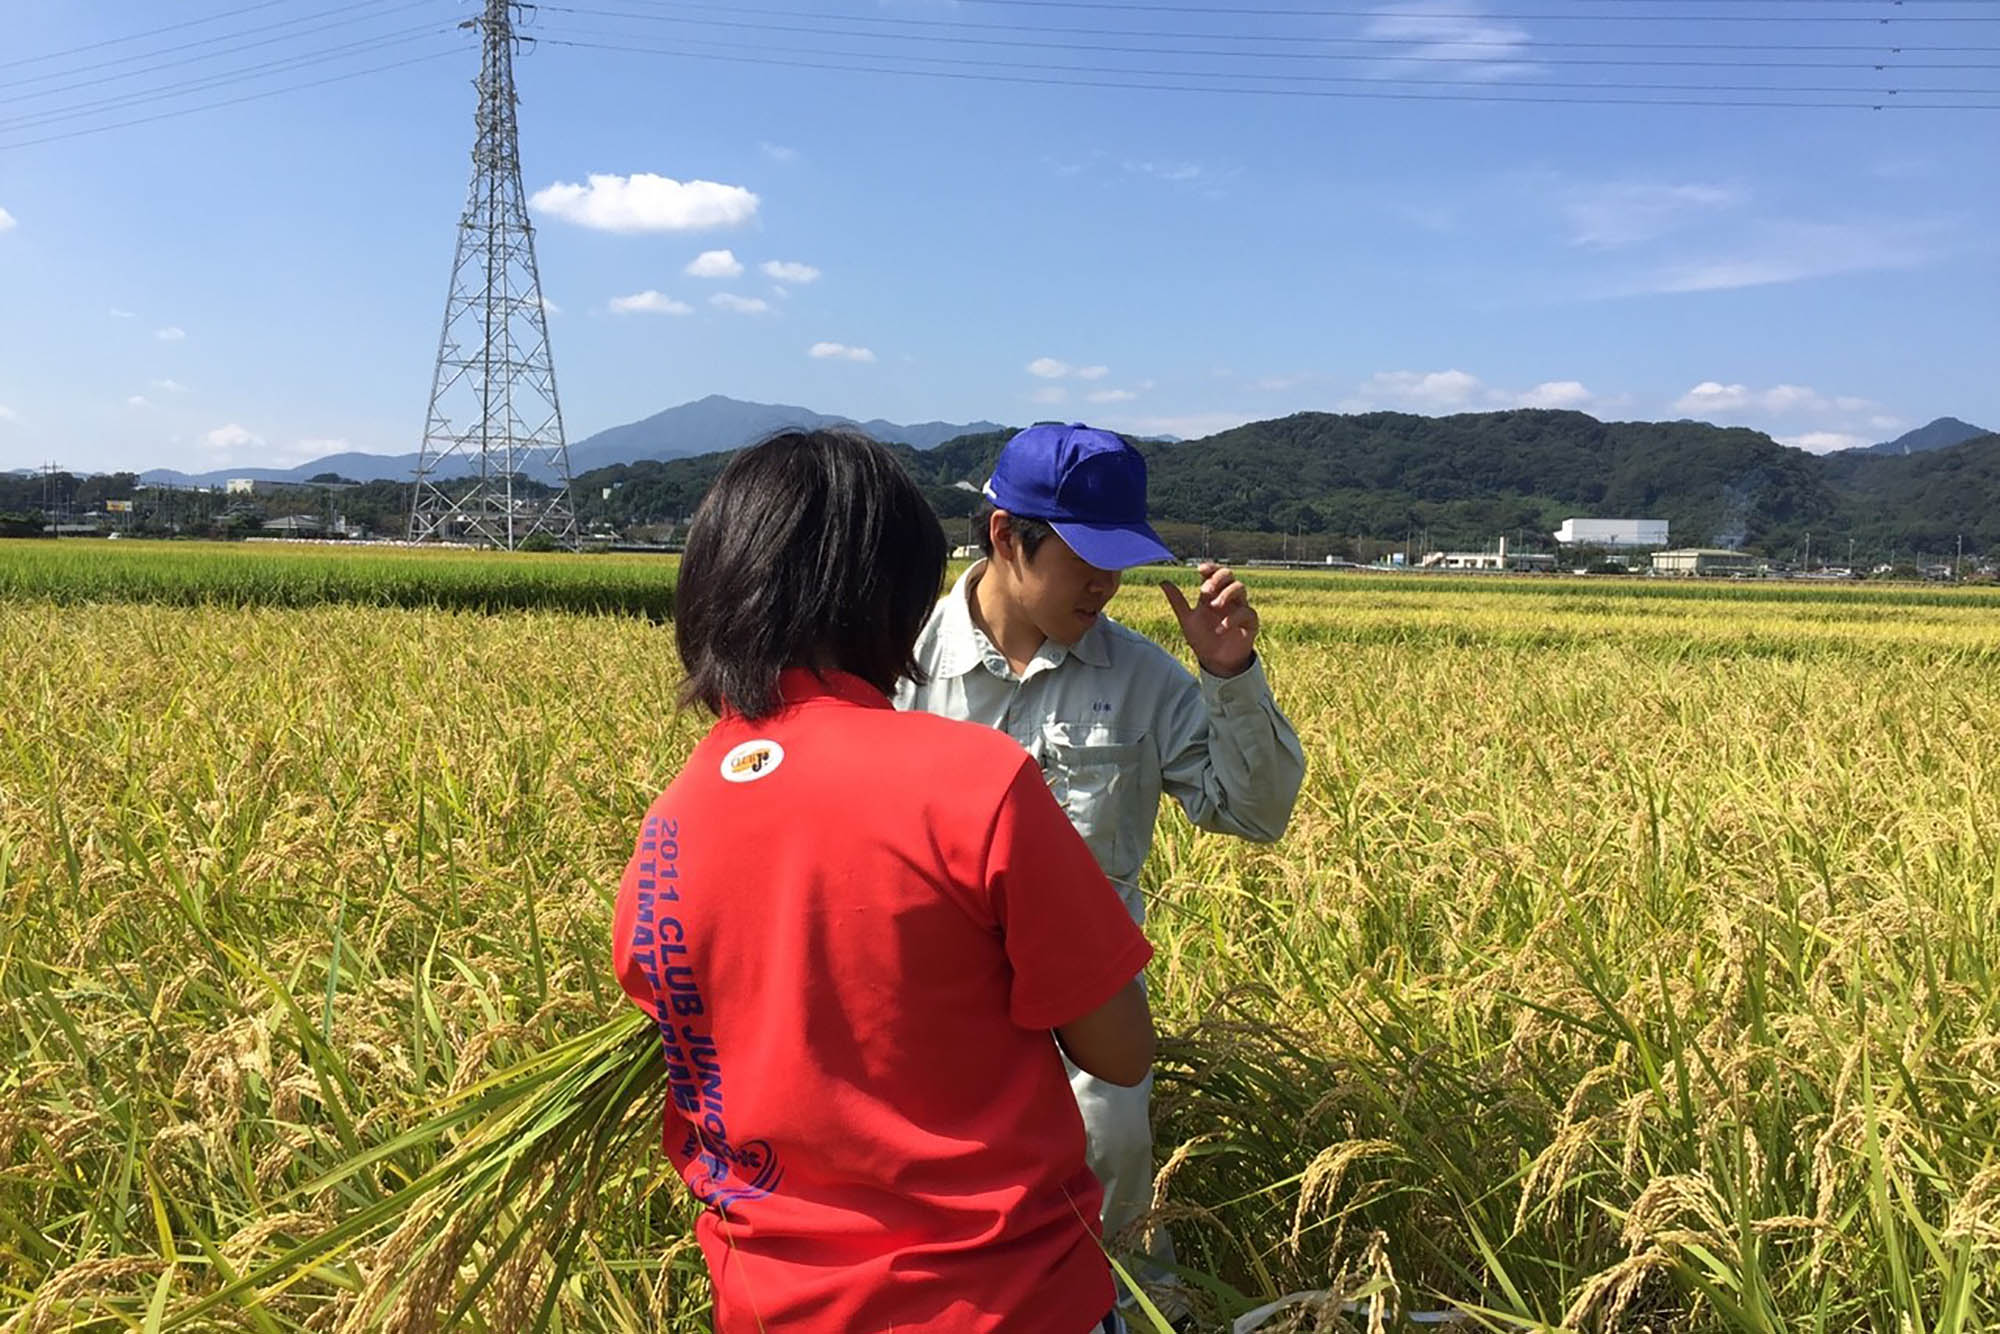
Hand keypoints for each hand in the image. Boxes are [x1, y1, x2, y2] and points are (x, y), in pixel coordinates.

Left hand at [1160, 562, 1258, 677]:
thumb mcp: (1187, 620)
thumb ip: (1177, 601)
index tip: (1200, 569)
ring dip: (1226, 594)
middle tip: (1207, 590)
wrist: (1215, 661)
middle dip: (1218, 578)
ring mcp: (1240, 608)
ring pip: (1240, 587)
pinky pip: (1247, 612)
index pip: (1214, 573)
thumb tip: (1163, 582)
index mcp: (1213, 594)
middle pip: (1229, 575)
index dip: (1210, 567)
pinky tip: (1220, 629)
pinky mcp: (1250, 622)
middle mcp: (1228, 598)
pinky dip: (1233, 618)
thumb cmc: (1202, 639)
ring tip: (1214, 606)